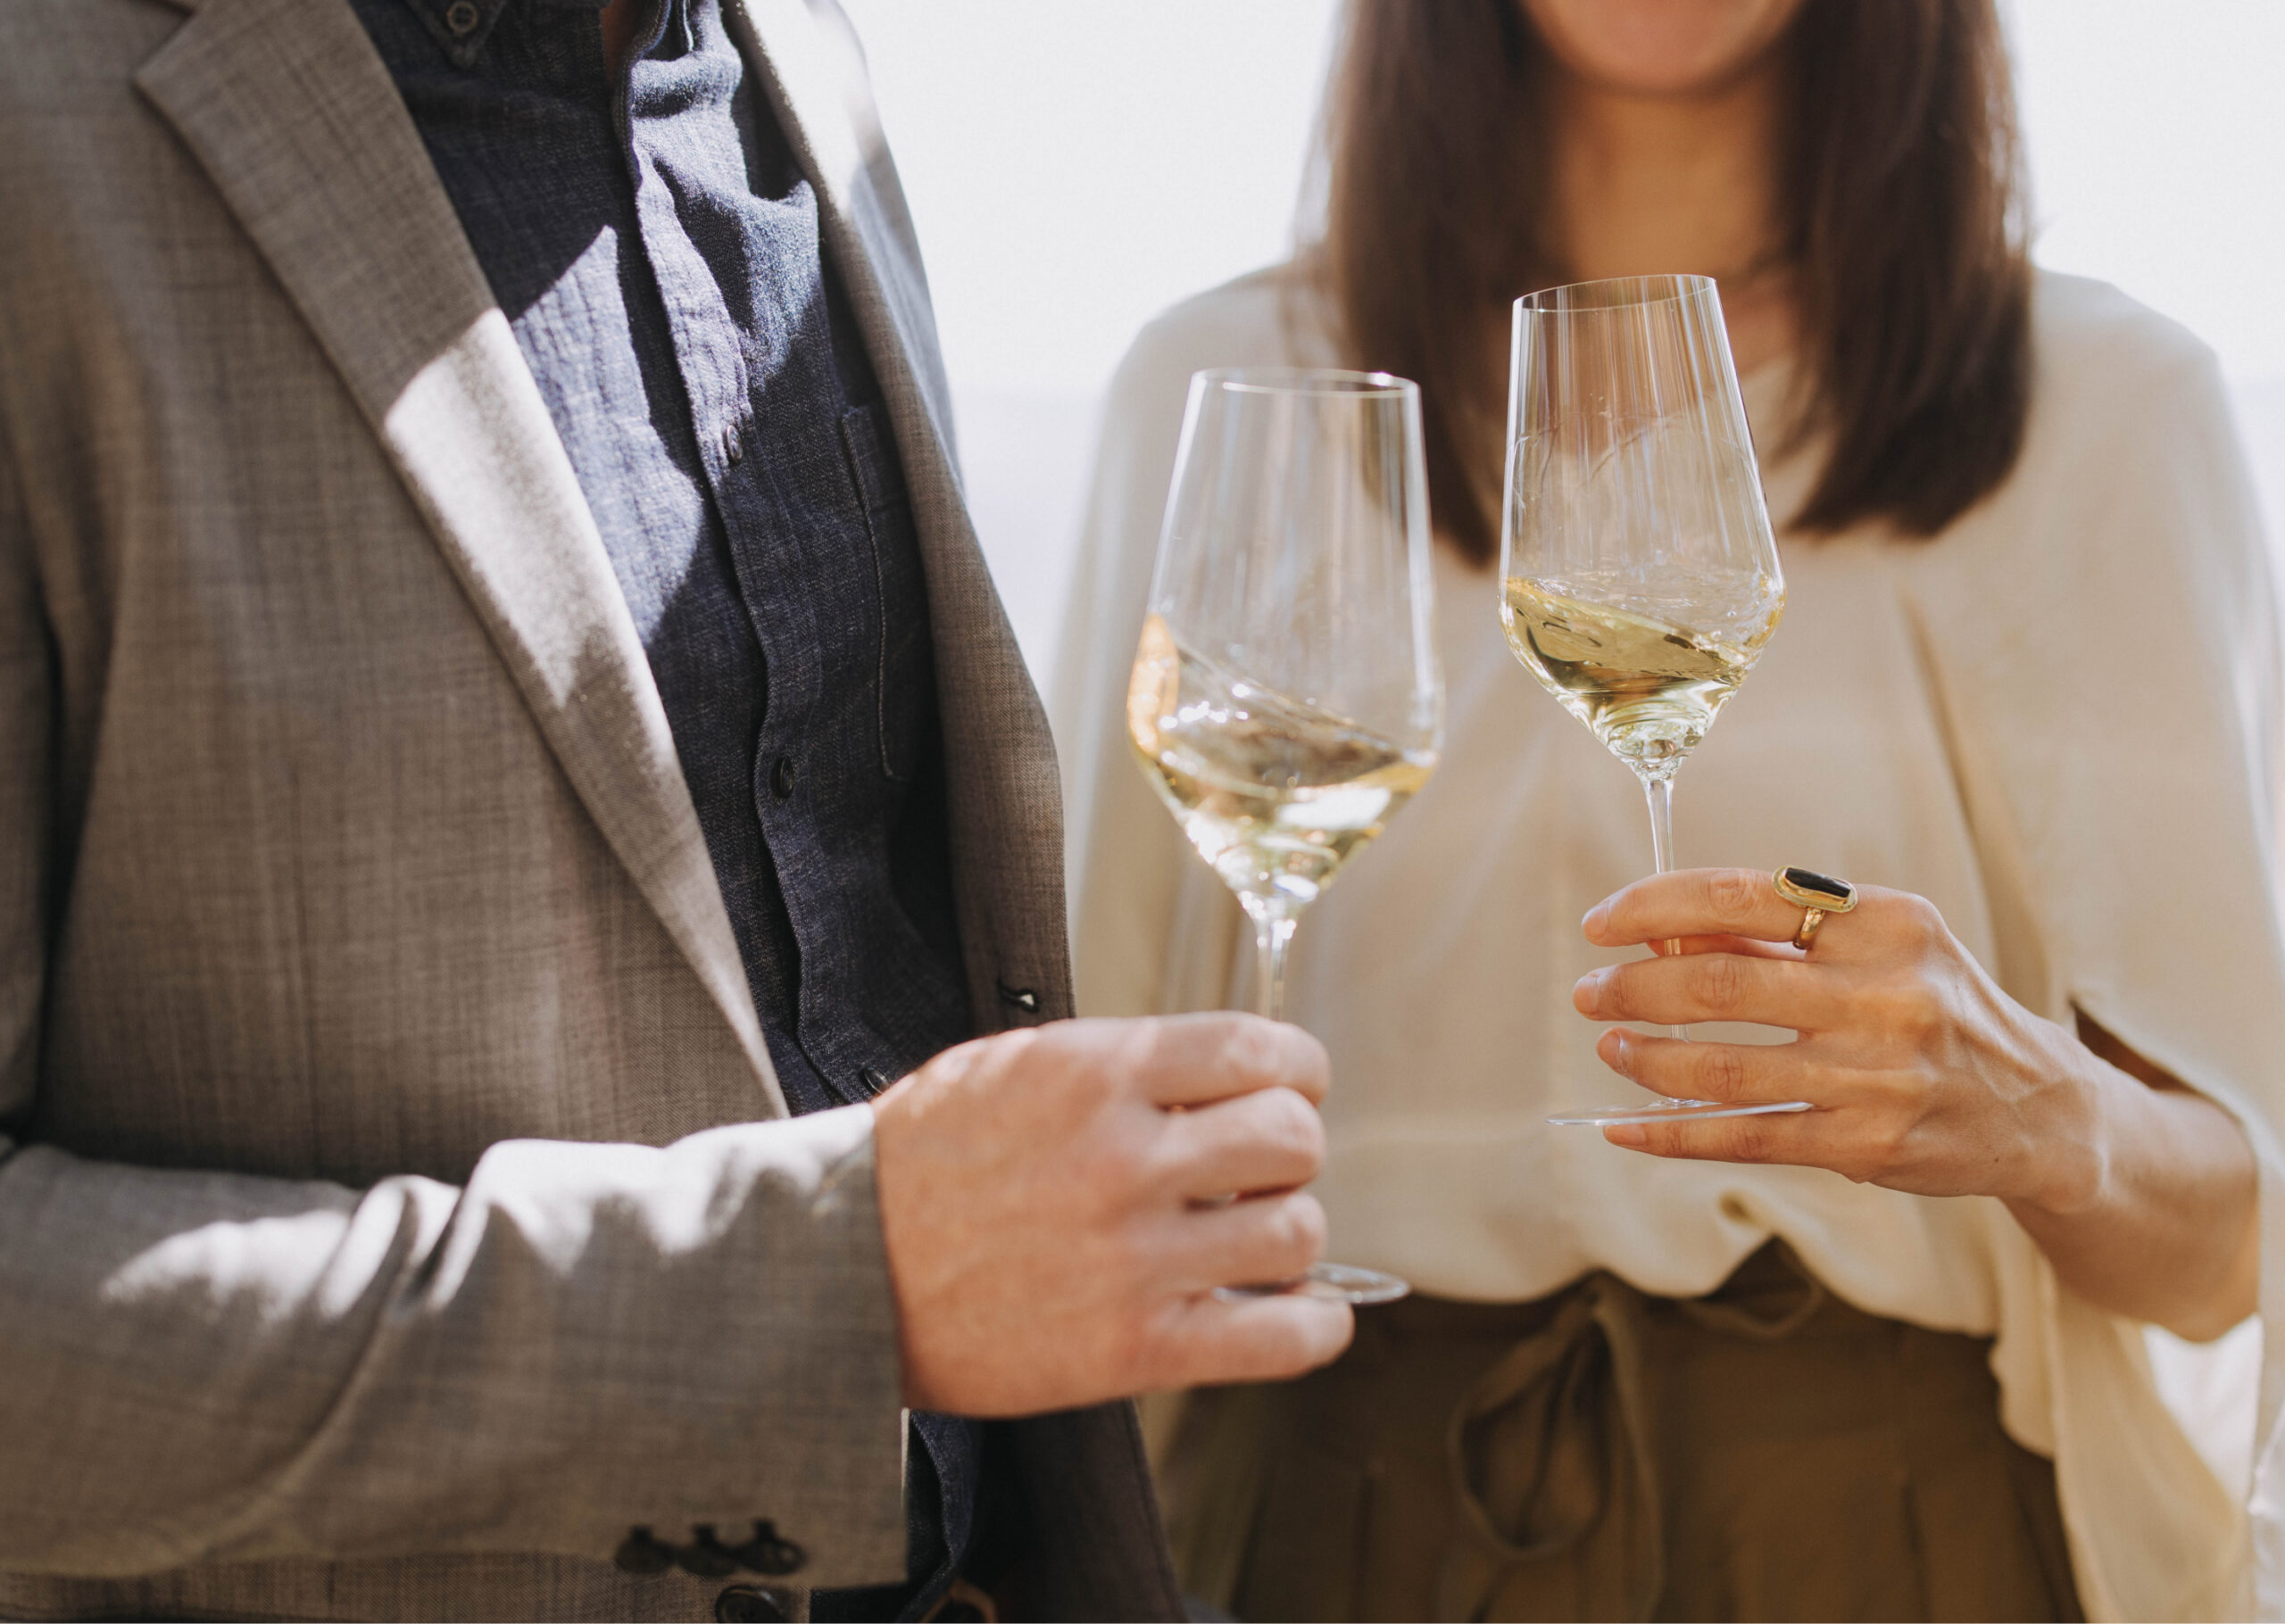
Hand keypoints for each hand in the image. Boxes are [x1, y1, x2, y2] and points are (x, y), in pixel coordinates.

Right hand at [871, 1014, 1351, 1415]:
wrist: (837, 1271)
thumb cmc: (921, 1164)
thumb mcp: (1011, 1066)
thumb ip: (1120, 1065)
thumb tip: (1227, 1073)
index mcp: (1095, 1073)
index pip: (1258, 1049)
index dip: (1296, 1069)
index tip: (1291, 1086)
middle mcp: (1123, 1159)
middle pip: (1293, 1138)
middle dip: (1288, 1150)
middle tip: (1257, 1172)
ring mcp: (1131, 1259)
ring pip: (1297, 1234)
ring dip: (1287, 1235)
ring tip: (1247, 1242)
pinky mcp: (1131, 1351)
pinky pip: (1280, 1340)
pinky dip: (1310, 1327)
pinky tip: (1293, 1314)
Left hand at [1571, 867, 2255, 1336]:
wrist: (2039, 1108)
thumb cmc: (1935, 1006)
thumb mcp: (1880, 945)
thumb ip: (1776, 939)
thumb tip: (1656, 936)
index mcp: (1884, 923)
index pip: (1740, 897)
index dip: (1653, 907)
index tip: (1601, 923)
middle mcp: (1885, 994)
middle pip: (1719, 985)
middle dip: (1634, 988)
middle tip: (1591, 992)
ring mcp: (1876, 1076)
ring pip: (1723, 1068)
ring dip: (1645, 1058)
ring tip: (1610, 1046)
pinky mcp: (1865, 1145)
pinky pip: (1742, 1138)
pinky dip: (1670, 1134)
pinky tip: (1623, 1127)